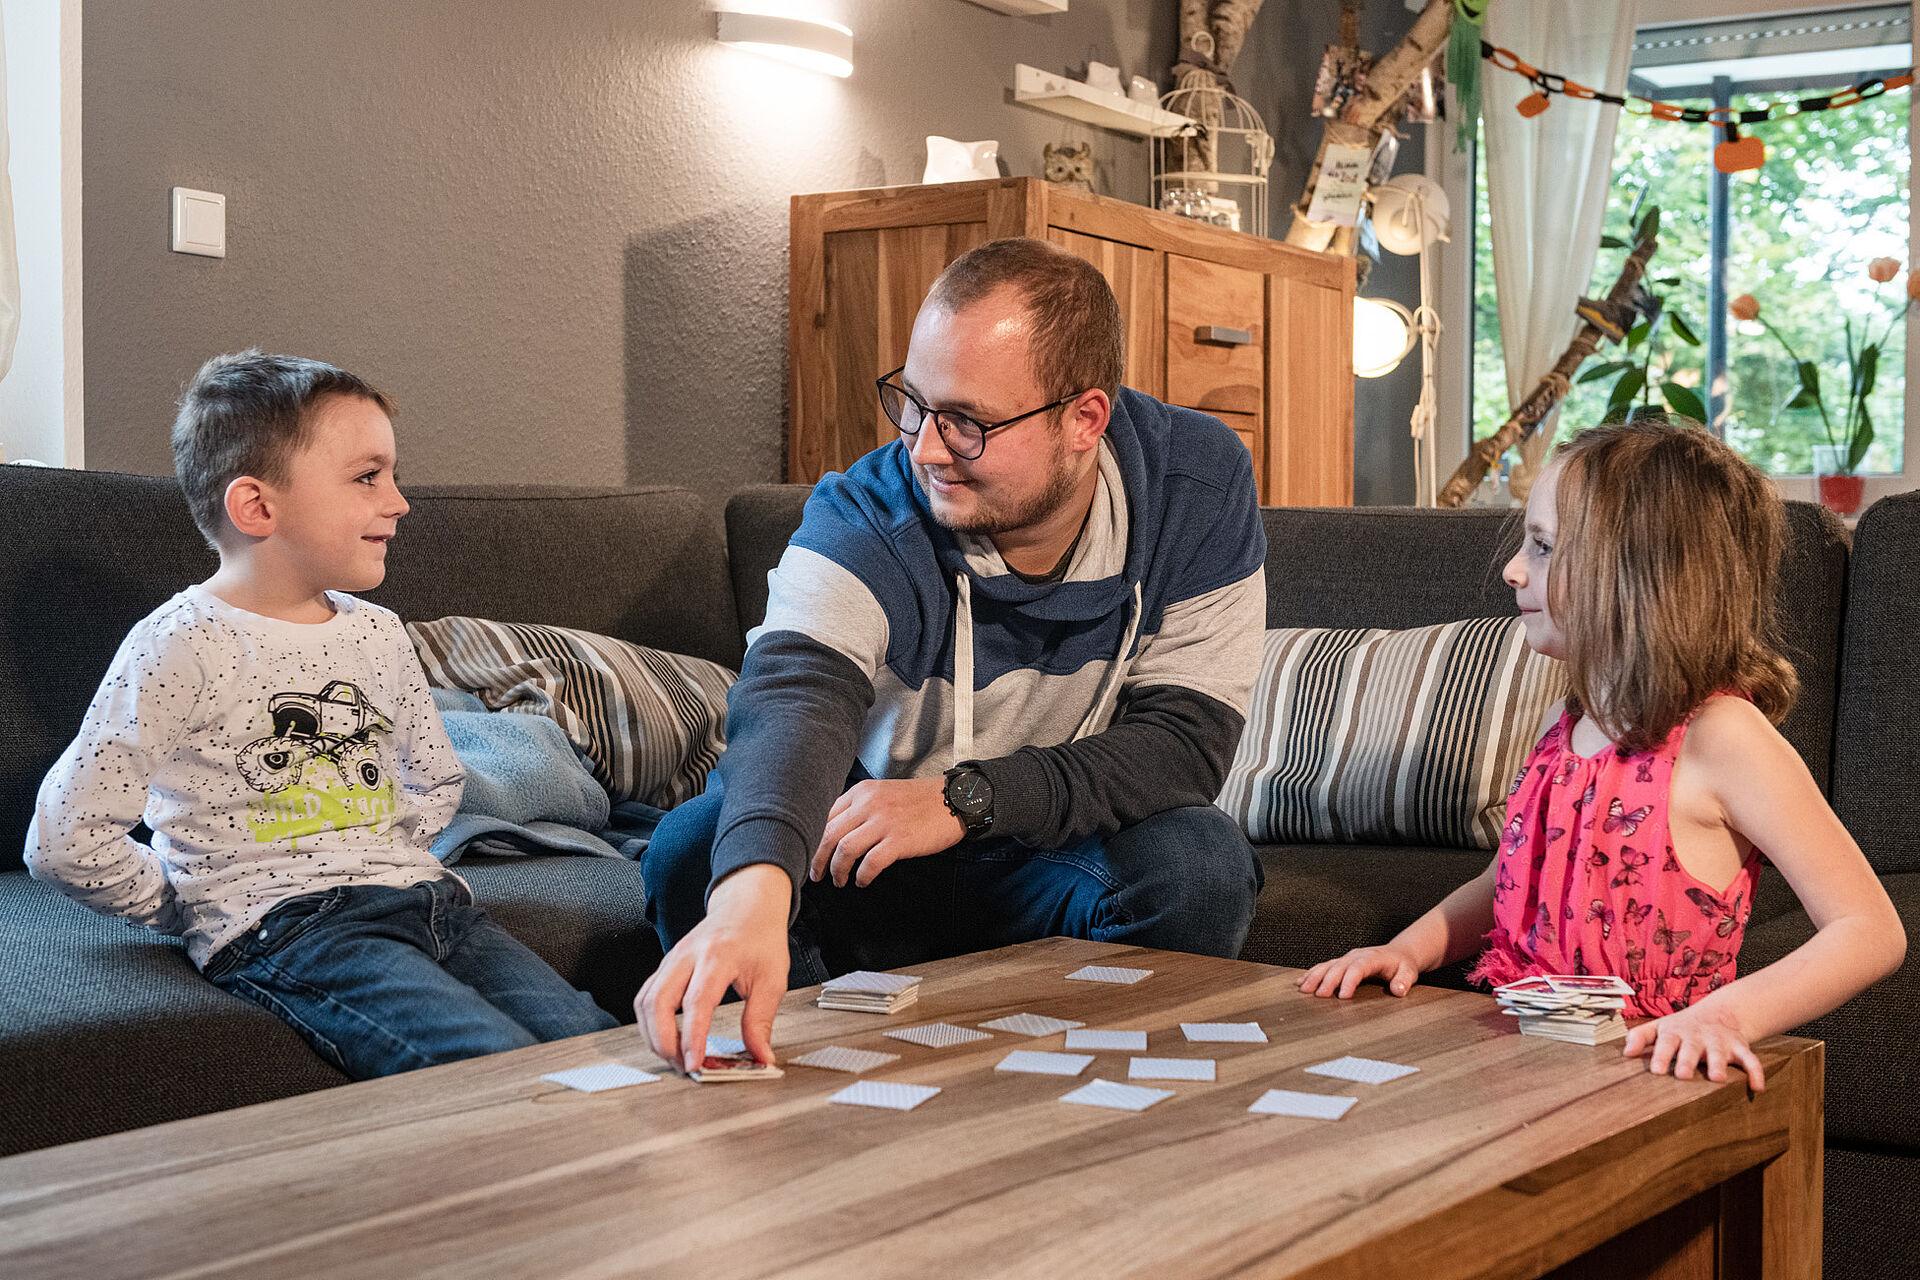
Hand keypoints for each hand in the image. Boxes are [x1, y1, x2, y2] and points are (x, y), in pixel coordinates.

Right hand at [634, 863, 790, 1073]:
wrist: (748, 905)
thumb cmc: (760, 938)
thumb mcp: (772, 980)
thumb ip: (761, 1021)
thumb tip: (761, 1057)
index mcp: (718, 956)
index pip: (697, 1001)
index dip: (692, 1036)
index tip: (694, 1063)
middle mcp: (687, 955)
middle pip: (658, 1001)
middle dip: (664, 1041)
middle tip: (684, 1066)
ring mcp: (672, 959)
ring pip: (645, 1001)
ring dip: (653, 1035)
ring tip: (675, 1057)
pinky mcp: (665, 966)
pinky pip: (645, 996)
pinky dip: (649, 1023)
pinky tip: (665, 1038)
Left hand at [809, 777, 964, 887]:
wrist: (954, 800)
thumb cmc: (920, 800)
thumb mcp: (884, 793)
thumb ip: (860, 807)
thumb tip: (836, 832)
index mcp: (862, 792)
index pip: (825, 816)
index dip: (814, 839)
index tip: (812, 854)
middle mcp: (868, 804)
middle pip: (828, 834)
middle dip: (818, 859)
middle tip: (816, 875)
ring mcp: (884, 822)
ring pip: (844, 849)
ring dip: (837, 870)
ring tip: (840, 881)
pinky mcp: (899, 840)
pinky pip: (870, 863)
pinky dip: (862, 876)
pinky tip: (863, 881)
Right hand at [1296, 945, 1423, 998]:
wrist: (1398, 953)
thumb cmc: (1402, 965)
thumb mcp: (1409, 972)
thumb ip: (1404, 981)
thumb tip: (1398, 990)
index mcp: (1372, 958)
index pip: (1358, 968)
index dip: (1349, 981)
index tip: (1343, 996)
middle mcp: (1357, 956)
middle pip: (1339, 966)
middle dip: (1328, 980)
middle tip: (1319, 995)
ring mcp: (1348, 958)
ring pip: (1328, 965)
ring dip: (1315, 976)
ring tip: (1304, 989)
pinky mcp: (1342, 962)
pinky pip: (1324, 966)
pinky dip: (1312, 973)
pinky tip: (1301, 981)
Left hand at [1623, 1002, 1766, 1090]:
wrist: (1719, 1013)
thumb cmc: (1682, 1027)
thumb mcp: (1659, 1028)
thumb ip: (1640, 1037)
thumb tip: (1626, 1052)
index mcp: (1675, 1033)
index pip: (1666, 1043)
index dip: (1661, 1056)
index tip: (1657, 1071)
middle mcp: (1697, 1037)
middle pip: (1692, 1048)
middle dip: (1688, 1061)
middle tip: (1683, 1075)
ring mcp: (1719, 1042)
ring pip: (1720, 1053)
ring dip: (1719, 1064)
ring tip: (1716, 1078)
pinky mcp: (1739, 1048)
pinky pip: (1750, 1060)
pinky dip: (1755, 1072)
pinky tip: (1757, 1087)